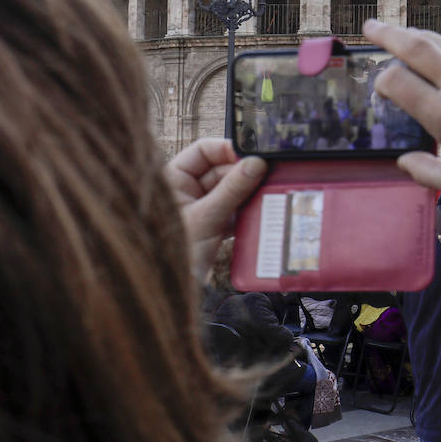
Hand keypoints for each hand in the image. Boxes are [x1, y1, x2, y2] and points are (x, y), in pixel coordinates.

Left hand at [164, 138, 266, 278]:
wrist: (171, 292)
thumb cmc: (173, 252)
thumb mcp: (206, 217)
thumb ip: (232, 189)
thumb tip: (257, 162)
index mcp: (173, 178)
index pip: (204, 150)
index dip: (229, 149)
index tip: (254, 156)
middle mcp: (187, 189)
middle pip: (223, 169)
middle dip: (245, 174)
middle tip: (269, 178)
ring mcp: (202, 207)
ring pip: (233, 189)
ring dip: (250, 193)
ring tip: (267, 196)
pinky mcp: (215, 224)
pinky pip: (236, 209)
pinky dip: (248, 211)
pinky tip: (261, 214)